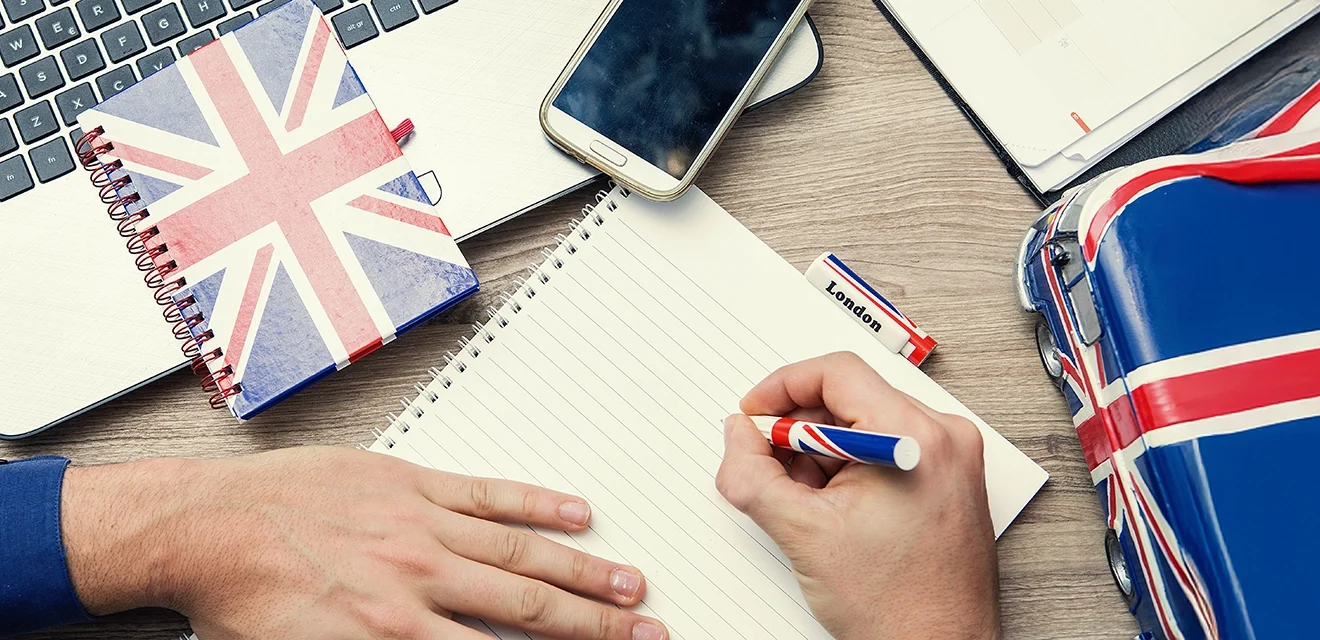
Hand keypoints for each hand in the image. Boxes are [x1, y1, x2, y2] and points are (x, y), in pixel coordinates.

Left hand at [61, 446, 667, 639]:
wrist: (206, 530)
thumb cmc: (244, 603)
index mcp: (393, 635)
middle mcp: (417, 581)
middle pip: (530, 608)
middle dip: (596, 626)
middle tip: (646, 632)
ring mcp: (420, 526)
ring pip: (520, 552)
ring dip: (583, 571)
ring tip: (630, 586)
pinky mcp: (410, 482)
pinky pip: (487, 493)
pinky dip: (535, 503)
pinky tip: (574, 513)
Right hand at [716, 352, 998, 639]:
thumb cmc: (896, 608)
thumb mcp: (802, 533)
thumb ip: (752, 475)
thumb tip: (736, 436)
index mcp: (916, 438)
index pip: (838, 373)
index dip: (783, 387)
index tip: (754, 413)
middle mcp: (943, 438)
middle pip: (850, 398)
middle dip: (799, 433)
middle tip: (772, 470)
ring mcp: (952, 459)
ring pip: (865, 425)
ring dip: (822, 456)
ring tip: (809, 506)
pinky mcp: (949, 480)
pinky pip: (887, 449)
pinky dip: (850, 470)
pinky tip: (835, 512)